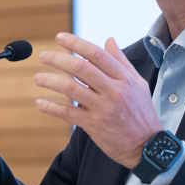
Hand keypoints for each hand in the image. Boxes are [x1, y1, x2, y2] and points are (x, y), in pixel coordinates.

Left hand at [34, 32, 160, 167]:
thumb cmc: (142, 112)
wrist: (147, 146)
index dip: (76, 43)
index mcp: (124, 79)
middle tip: (43, 56)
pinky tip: (40, 103)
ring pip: (71, 88)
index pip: (97, 54)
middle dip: (58, 59)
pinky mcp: (93, 125)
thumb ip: (121, 61)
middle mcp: (113, 91)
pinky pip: (67, 113)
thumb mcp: (138, 83)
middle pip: (80, 68)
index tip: (59, 38)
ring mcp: (102, 108)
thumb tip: (109, 39)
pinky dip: (51, 107)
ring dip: (50, 81)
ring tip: (37, 78)